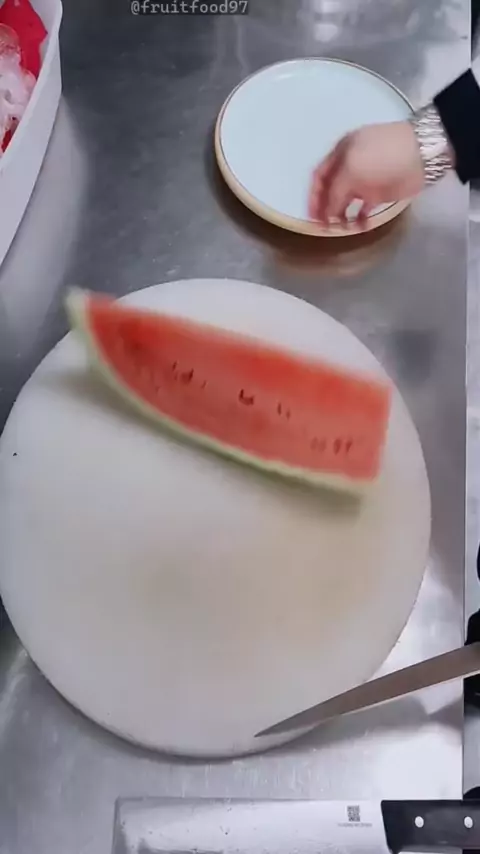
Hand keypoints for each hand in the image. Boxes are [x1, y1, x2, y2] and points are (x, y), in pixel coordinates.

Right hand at [309, 121, 425, 224]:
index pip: (319, 176)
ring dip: (341, 215)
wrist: (421, 153)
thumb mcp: (350, 169)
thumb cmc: (381, 156)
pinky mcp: (380, 192)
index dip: (313, 196)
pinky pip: (364, 207)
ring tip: (343, 229)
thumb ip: (335, 192)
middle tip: (324, 227)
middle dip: (325, 208)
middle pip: (331, 190)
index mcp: (340, 153)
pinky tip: (360, 227)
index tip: (311, 216)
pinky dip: (360, 218)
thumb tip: (327, 213)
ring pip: (346, 200)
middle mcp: (349, 166)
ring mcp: (365, 179)